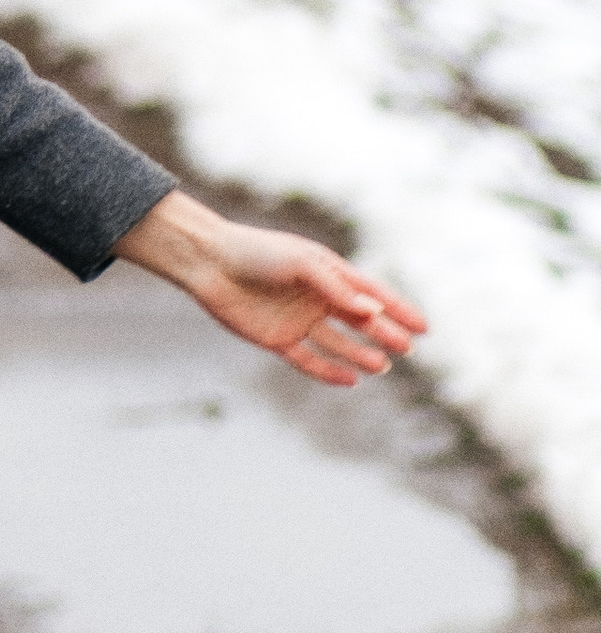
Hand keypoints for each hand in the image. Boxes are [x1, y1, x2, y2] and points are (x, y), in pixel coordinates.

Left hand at [116, 189, 425, 386]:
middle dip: (385, 334)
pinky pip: (309, 360)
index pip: (372, 294)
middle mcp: (317, 298)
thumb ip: (337, 288)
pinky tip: (351, 379)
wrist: (209, 263)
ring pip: (338, 343)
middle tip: (407, 349)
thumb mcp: (303, 264)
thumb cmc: (258, 253)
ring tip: (382, 365)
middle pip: (360, 321)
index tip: (424, 327)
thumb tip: (374, 311)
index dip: (399, 310)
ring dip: (361, 354)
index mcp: (328, 274)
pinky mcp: (276, 339)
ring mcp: (298, 320)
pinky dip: (329, 371)